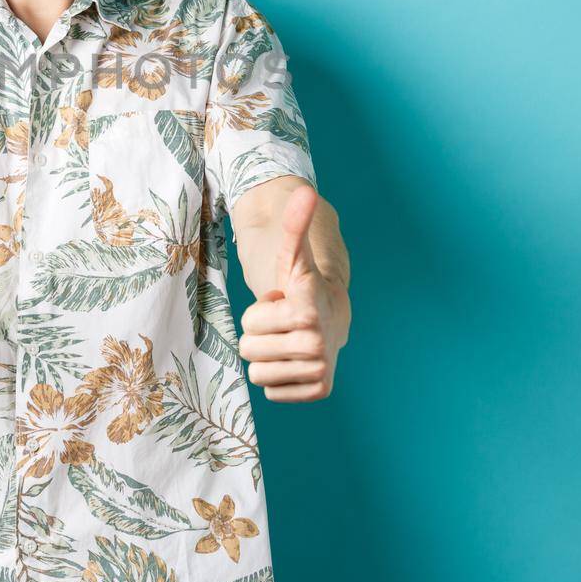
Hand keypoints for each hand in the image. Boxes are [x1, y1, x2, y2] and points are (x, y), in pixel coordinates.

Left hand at [237, 184, 347, 401]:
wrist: (333, 319)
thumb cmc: (302, 287)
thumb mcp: (291, 257)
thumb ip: (293, 225)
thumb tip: (304, 190)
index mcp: (307, 308)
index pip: (252, 319)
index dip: (261, 309)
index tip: (282, 301)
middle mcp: (317, 340)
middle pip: (247, 348)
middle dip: (260, 334)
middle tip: (281, 324)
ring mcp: (319, 368)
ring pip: (256, 372)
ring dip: (266, 356)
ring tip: (286, 341)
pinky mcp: (319, 391)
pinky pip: (269, 391)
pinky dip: (277, 378)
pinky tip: (292, 361)